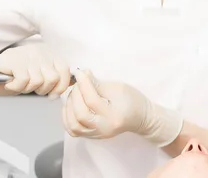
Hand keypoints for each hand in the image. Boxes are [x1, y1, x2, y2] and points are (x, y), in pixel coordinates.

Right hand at [0, 44, 71, 97]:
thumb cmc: (13, 74)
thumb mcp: (37, 74)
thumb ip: (54, 77)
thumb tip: (72, 84)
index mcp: (48, 53)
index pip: (64, 70)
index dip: (60, 86)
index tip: (52, 94)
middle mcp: (39, 51)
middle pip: (53, 79)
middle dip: (42, 90)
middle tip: (29, 88)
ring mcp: (27, 55)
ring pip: (39, 81)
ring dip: (27, 88)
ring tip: (18, 84)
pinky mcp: (15, 61)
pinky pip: (24, 81)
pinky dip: (16, 87)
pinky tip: (10, 83)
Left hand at [63, 70, 182, 145]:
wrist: (141, 118)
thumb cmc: (132, 100)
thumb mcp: (118, 88)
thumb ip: (97, 83)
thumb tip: (82, 74)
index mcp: (114, 116)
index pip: (92, 100)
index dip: (83, 84)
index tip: (79, 72)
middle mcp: (104, 128)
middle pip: (81, 114)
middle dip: (75, 95)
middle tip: (78, 84)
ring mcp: (97, 134)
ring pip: (74, 126)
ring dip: (69, 107)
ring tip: (74, 95)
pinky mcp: (92, 136)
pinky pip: (73, 131)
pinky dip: (67, 118)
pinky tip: (70, 106)